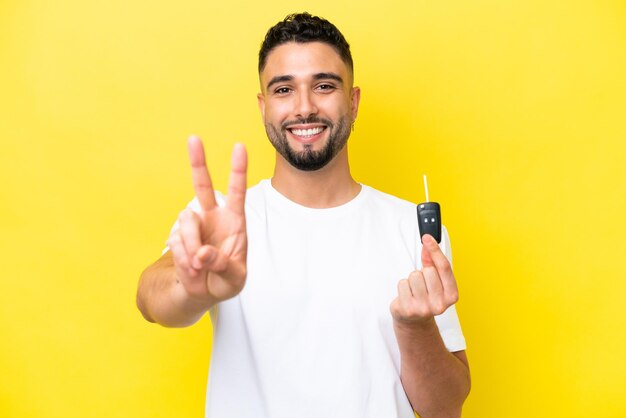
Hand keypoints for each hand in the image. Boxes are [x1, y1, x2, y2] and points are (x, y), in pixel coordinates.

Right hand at [167, 136, 247, 304]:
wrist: (204, 291)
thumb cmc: (226, 280)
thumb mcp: (234, 278)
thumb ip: (222, 265)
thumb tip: (202, 253)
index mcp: (234, 221)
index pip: (237, 191)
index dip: (238, 170)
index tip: (239, 147)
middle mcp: (212, 216)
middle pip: (203, 185)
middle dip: (198, 162)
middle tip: (193, 138)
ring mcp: (193, 225)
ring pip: (186, 221)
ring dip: (191, 246)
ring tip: (199, 266)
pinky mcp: (177, 235)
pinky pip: (175, 242)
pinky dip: (184, 259)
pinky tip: (192, 268)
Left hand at [390, 234, 458, 324]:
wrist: (414, 320)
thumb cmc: (426, 296)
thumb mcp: (434, 280)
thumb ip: (432, 261)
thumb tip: (428, 242)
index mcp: (451, 295)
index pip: (444, 267)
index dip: (435, 250)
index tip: (427, 237)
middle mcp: (440, 304)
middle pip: (428, 271)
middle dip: (423, 272)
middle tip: (422, 284)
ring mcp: (424, 308)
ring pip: (414, 276)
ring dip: (411, 280)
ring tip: (414, 290)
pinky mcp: (408, 309)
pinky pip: (402, 283)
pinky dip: (402, 286)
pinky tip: (406, 295)